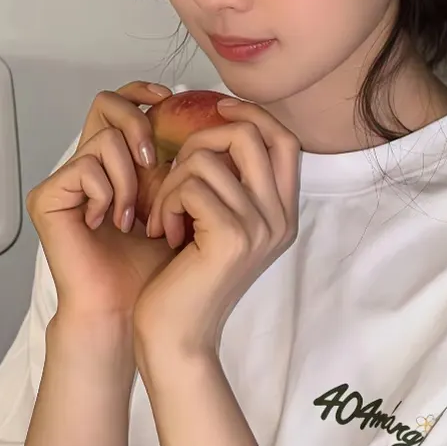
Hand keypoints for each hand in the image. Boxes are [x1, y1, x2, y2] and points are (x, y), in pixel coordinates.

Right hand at [26, 82, 174, 325]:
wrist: (129, 307)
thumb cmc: (152, 266)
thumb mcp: (176, 201)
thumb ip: (178, 162)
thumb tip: (201, 118)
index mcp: (116, 163)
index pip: (120, 104)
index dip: (141, 93)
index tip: (170, 99)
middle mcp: (87, 165)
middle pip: (105, 104)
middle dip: (138, 124)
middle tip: (155, 161)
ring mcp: (64, 181)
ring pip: (103, 139)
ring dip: (130, 178)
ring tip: (135, 216)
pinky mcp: (47, 197)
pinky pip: (85, 167)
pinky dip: (108, 193)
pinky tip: (108, 224)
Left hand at [132, 99, 300, 364]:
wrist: (177, 336)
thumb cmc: (186, 279)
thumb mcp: (215, 224)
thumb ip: (228, 183)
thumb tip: (216, 123)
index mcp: (281, 214)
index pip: (283, 139)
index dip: (251, 114)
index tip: (215, 109)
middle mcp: (280, 219)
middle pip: (250, 135)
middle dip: (201, 140)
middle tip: (176, 171)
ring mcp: (260, 228)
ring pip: (209, 159)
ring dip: (173, 180)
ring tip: (164, 215)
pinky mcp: (231, 237)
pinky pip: (191, 185)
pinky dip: (167, 202)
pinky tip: (162, 232)